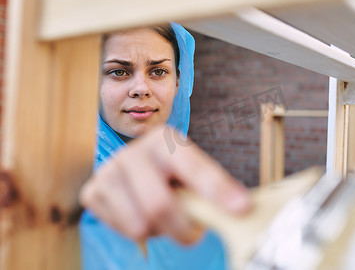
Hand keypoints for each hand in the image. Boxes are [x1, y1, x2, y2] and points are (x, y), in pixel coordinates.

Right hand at [79, 125, 250, 243]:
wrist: (134, 170)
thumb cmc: (171, 174)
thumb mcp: (192, 173)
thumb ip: (213, 187)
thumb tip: (243, 209)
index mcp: (164, 140)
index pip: (193, 168)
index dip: (217, 189)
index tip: (241, 209)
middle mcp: (133, 151)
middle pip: (159, 204)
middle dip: (183, 229)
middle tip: (194, 235)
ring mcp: (108, 171)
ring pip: (140, 223)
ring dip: (160, 231)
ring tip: (166, 219)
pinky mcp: (92, 192)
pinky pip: (122, 230)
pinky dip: (140, 232)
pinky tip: (142, 215)